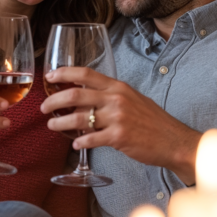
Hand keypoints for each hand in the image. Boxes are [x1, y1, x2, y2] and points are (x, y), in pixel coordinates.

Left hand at [40, 67, 201, 184]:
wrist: (173, 140)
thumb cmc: (152, 121)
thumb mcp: (133, 100)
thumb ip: (111, 97)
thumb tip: (86, 101)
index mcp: (118, 87)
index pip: (86, 74)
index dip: (64, 73)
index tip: (50, 76)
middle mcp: (116, 99)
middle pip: (76, 95)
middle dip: (54, 100)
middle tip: (43, 108)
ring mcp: (117, 118)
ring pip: (79, 118)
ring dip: (60, 123)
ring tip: (52, 126)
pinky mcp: (119, 137)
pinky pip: (91, 138)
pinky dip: (79, 141)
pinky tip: (75, 144)